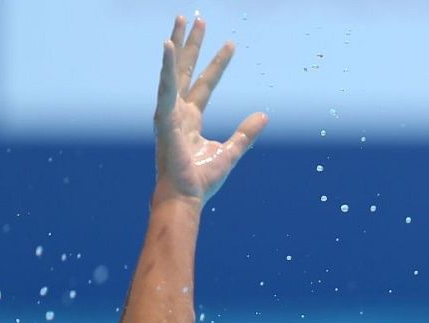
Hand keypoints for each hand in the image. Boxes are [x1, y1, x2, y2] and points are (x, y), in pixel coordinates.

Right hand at [153, 16, 268, 206]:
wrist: (186, 198)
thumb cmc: (201, 180)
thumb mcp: (231, 152)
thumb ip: (245, 133)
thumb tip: (264, 115)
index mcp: (190, 119)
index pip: (205, 83)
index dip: (218, 63)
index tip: (231, 44)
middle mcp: (178, 111)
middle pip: (186, 69)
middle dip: (191, 43)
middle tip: (194, 17)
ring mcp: (169, 113)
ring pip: (174, 70)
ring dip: (178, 43)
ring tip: (182, 19)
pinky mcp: (164, 118)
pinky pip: (166, 87)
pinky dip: (167, 66)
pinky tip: (169, 44)